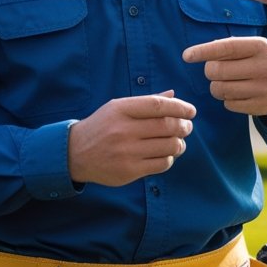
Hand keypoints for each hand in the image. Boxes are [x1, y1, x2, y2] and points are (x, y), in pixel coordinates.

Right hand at [67, 91, 195, 186]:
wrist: (76, 153)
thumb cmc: (102, 126)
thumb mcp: (118, 107)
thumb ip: (145, 102)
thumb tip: (173, 95)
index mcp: (121, 110)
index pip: (158, 105)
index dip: (180, 107)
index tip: (191, 111)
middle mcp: (123, 130)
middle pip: (167, 126)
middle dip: (184, 126)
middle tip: (188, 126)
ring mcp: (126, 152)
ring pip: (168, 146)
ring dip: (180, 143)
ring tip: (179, 141)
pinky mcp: (129, 171)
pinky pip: (161, 164)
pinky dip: (170, 158)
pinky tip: (167, 154)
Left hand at [181, 36, 266, 116]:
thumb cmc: (258, 62)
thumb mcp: (250, 48)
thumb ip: (227, 47)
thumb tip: (197, 53)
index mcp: (260, 46)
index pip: (225, 47)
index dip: (203, 51)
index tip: (186, 56)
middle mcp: (265, 66)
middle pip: (218, 70)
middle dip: (210, 72)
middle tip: (215, 72)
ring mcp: (264, 88)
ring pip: (220, 89)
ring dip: (216, 87)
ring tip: (226, 83)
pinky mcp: (261, 106)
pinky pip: (229, 104)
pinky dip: (227, 100)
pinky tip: (237, 94)